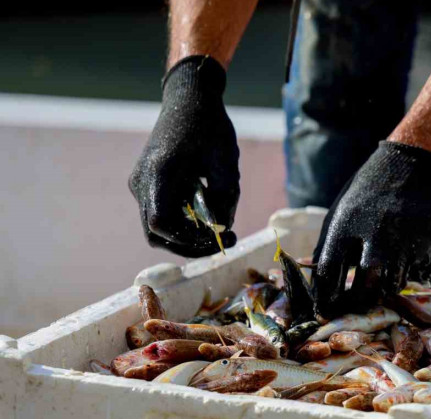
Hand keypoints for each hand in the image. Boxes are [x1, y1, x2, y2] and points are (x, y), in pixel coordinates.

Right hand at [129, 55, 239, 257]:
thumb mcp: (225, 162)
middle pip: (157, 233)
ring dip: (188, 235)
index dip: (189, 239)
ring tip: (221, 230)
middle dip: (190, 244)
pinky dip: (184, 222)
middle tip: (225, 242)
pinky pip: (163, 213)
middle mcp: (142, 182)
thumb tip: (223, 229)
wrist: (189, 99)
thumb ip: (225, 198)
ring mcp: (141, 184)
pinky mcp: (148, 184)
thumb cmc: (209, 126)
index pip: (161, 224)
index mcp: (158, 173)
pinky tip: (209, 214)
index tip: (218, 239)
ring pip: (158, 227)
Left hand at [310, 142, 430, 317]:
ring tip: (381, 274)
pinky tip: (404, 258)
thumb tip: (314, 280)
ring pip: (393, 285)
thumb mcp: (341, 212)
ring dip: (385, 286)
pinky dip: (408, 272)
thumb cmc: (368, 192)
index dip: (324, 298)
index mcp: (345, 226)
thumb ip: (328, 245)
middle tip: (356, 301)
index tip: (325, 308)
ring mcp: (405, 242)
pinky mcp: (427, 244)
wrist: (411, 167)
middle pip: (365, 288)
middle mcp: (376, 236)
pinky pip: (416, 274)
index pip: (328, 274)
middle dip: (358, 301)